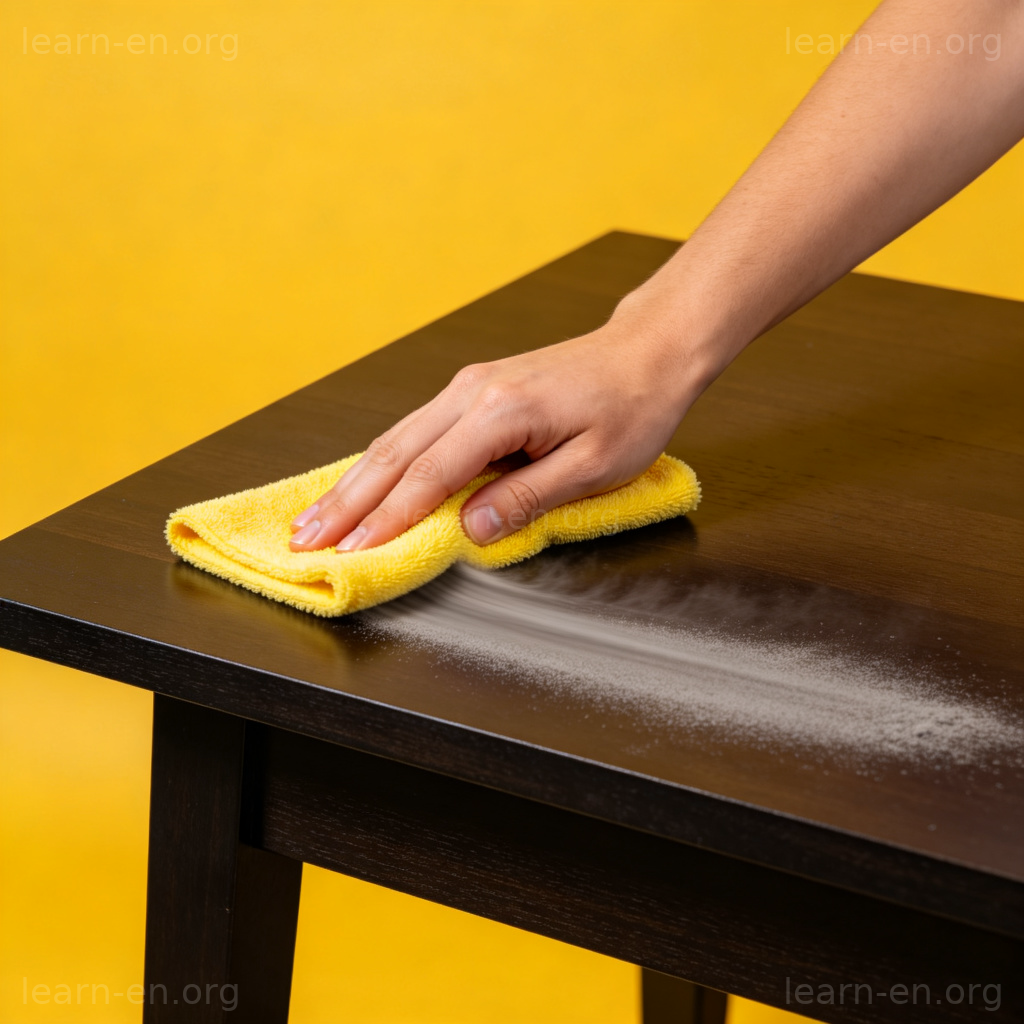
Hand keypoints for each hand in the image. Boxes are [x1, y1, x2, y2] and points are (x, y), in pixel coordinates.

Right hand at [288, 314, 699, 551]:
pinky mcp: (472, 391)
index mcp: (500, 412)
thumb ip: (528, 498)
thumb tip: (471, 530)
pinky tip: (362, 483)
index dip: (387, 519)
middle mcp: (471, 392)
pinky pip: (414, 430)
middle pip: (394, 454)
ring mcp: (467, 387)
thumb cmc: (630, 408)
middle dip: (347, 503)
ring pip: (395, 439)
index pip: (429, 476)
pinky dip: (381, 462)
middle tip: (305, 539)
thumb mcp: (594, 467)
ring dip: (353, 482)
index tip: (352, 552)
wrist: (644, 353)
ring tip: (316, 517)